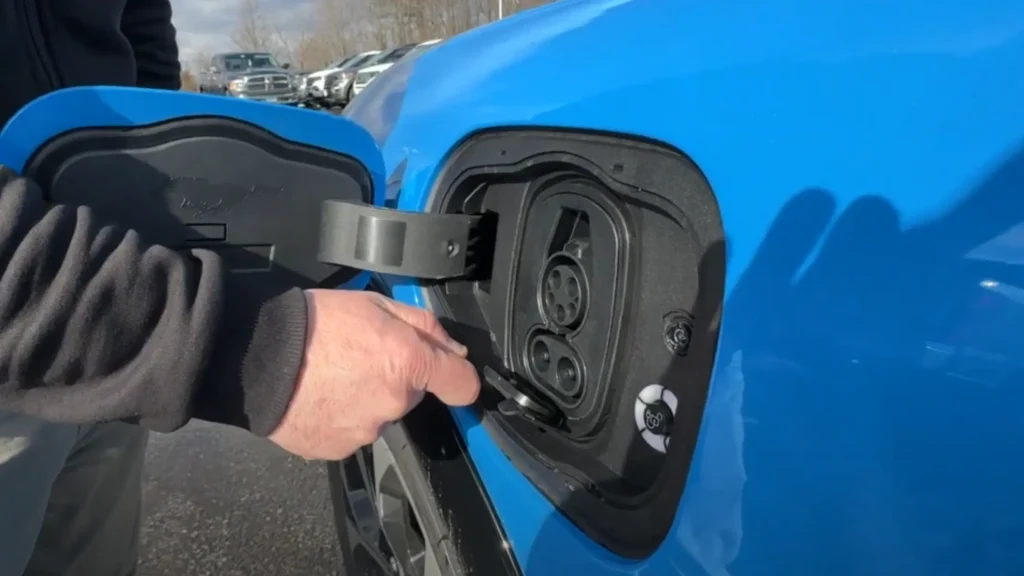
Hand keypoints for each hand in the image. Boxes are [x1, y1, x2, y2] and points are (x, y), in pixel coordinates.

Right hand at [267, 289, 479, 459]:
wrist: (255, 357)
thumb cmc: (310, 325)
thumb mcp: (374, 303)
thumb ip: (422, 325)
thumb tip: (451, 348)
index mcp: (408, 361)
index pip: (462, 384)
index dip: (459, 378)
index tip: (452, 375)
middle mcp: (393, 402)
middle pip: (412, 395)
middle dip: (394, 377)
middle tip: (359, 356)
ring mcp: (366, 430)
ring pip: (379, 415)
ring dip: (364, 399)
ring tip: (331, 375)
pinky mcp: (339, 448)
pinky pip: (351, 433)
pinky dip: (340, 418)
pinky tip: (318, 396)